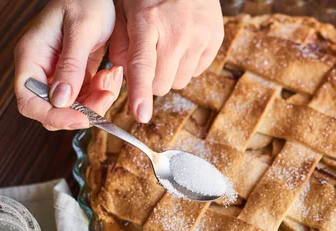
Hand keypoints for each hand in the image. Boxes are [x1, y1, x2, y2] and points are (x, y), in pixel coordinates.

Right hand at [14, 0, 121, 130]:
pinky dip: (100, 93)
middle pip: (51, 110)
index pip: (29, 101)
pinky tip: (110, 76)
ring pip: (71, 108)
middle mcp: (40, 69)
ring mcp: (56, 74)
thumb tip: (60, 100)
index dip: (53, 117)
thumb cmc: (86, 0)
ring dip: (95, 102)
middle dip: (80, 111)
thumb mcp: (81, 30)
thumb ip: (71, 65)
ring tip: (111, 80)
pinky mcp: (74, 75)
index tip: (81, 119)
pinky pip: (84, 97)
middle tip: (105, 96)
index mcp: (31, 56)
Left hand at [109, 0, 223, 122]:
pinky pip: (197, 72)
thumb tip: (122, 75)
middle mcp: (177, 31)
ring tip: (168, 47)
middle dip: (152, 81)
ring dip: (171, 73)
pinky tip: (184, 44)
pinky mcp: (215, 39)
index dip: (141, 93)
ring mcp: (199, 36)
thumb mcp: (126, 9)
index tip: (141, 115)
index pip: (142, 65)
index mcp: (147, 21)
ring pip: (179, 82)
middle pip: (161, 84)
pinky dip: (187, 65)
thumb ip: (120, 43)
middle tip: (150, 58)